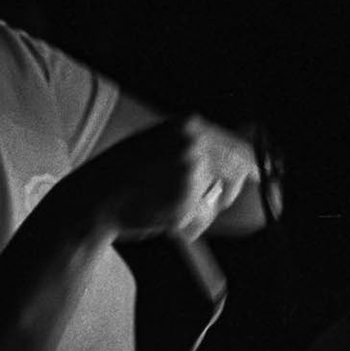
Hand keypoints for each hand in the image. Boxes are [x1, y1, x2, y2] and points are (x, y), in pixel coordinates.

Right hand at [60, 116, 259, 242]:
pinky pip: (201, 219)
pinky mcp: (186, 199)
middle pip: (237, 172)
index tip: (259, 176)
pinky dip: (187, 224)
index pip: (238, 147)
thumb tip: (239, 162)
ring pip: (217, 198)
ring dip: (199, 209)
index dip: (251, 165)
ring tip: (164, 206)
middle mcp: (194, 143)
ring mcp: (191, 171)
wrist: (90, 198)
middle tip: (194, 202)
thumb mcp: (156, 143)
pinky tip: (160, 217)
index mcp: (188, 126)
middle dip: (224, 191)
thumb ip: (192, 146)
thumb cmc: (121, 175)